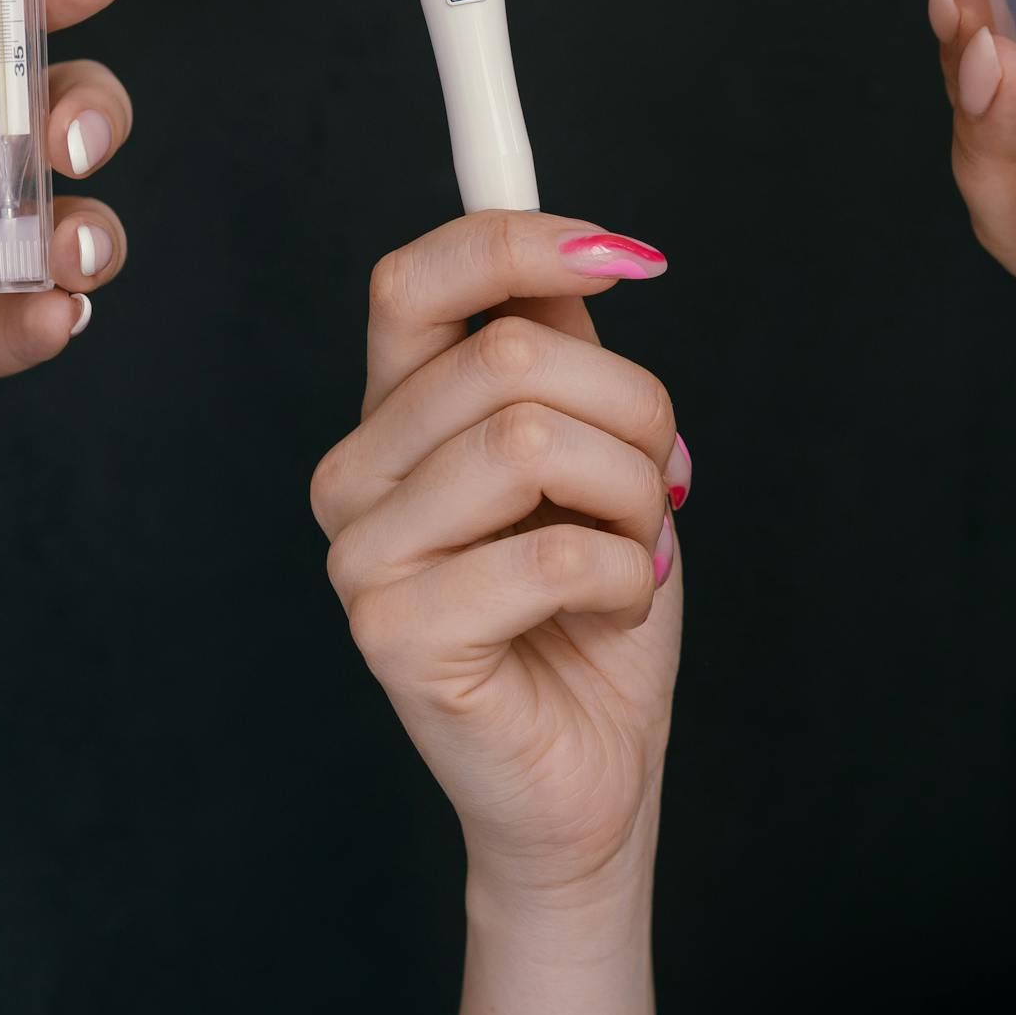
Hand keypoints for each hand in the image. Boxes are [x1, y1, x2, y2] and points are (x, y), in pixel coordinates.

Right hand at [312, 212, 688, 905]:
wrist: (591, 772)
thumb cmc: (592, 615)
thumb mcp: (596, 457)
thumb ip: (565, 356)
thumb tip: (580, 253)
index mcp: (394, 417)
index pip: (416, 281)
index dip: (520, 242)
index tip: (629, 259)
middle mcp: (356, 476)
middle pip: (511, 357)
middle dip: (631, 410)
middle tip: (659, 481)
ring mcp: (363, 557)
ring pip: (534, 442)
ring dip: (633, 496)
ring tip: (631, 553)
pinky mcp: (395, 635)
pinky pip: (550, 555)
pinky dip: (623, 577)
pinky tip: (615, 610)